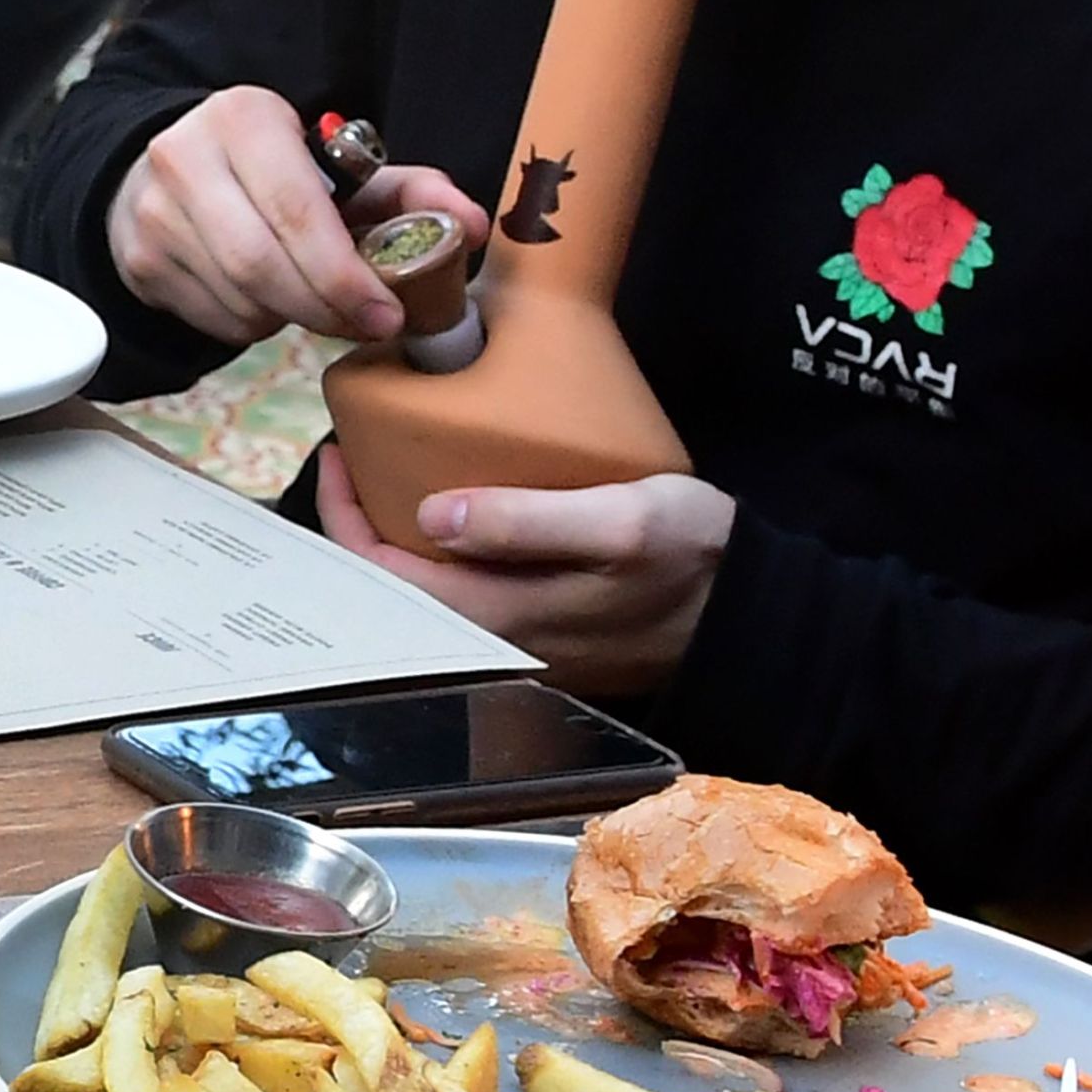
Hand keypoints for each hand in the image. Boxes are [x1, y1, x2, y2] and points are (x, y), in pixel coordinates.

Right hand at [106, 86, 484, 345]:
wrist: (167, 173)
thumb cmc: (275, 172)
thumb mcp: (343, 167)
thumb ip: (412, 191)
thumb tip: (474, 226)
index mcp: (245, 118)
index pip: (296, 211)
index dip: (344, 273)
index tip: (387, 312)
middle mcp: (185, 157)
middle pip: (261, 263)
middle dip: (325, 307)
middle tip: (368, 325)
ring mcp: (154, 213)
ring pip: (239, 299)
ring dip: (292, 316)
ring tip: (316, 299)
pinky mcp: (140, 261)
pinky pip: (214, 319)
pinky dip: (257, 325)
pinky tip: (270, 300)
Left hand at [318, 450, 734, 693]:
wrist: (752, 612)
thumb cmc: (694, 558)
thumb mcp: (620, 522)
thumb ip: (527, 521)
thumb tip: (433, 513)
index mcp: (502, 614)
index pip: (386, 576)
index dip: (347, 517)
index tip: (338, 452)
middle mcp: (496, 639)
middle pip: (394, 588)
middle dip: (361, 525)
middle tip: (354, 454)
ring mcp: (518, 640)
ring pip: (426, 589)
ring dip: (397, 536)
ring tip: (388, 471)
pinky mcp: (542, 627)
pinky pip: (462, 589)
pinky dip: (438, 549)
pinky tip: (449, 507)